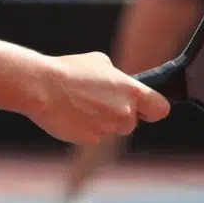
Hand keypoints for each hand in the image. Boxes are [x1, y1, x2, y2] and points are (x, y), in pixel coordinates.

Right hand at [28, 52, 169, 144]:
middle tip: (97, 102)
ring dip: (101, 122)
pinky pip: (94, 136)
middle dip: (118, 116)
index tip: (146, 110)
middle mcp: (124, 112)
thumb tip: (121, 85)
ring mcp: (108, 128)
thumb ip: (118, 78)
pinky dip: (86, 129)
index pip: (160, 109)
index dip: (153, 110)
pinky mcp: (91, 140)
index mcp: (130, 91)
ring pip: (111, 130)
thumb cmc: (70, 71)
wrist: (42, 87)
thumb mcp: (100, 63)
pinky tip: (72, 114)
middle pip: (131, 123)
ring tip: (80, 105)